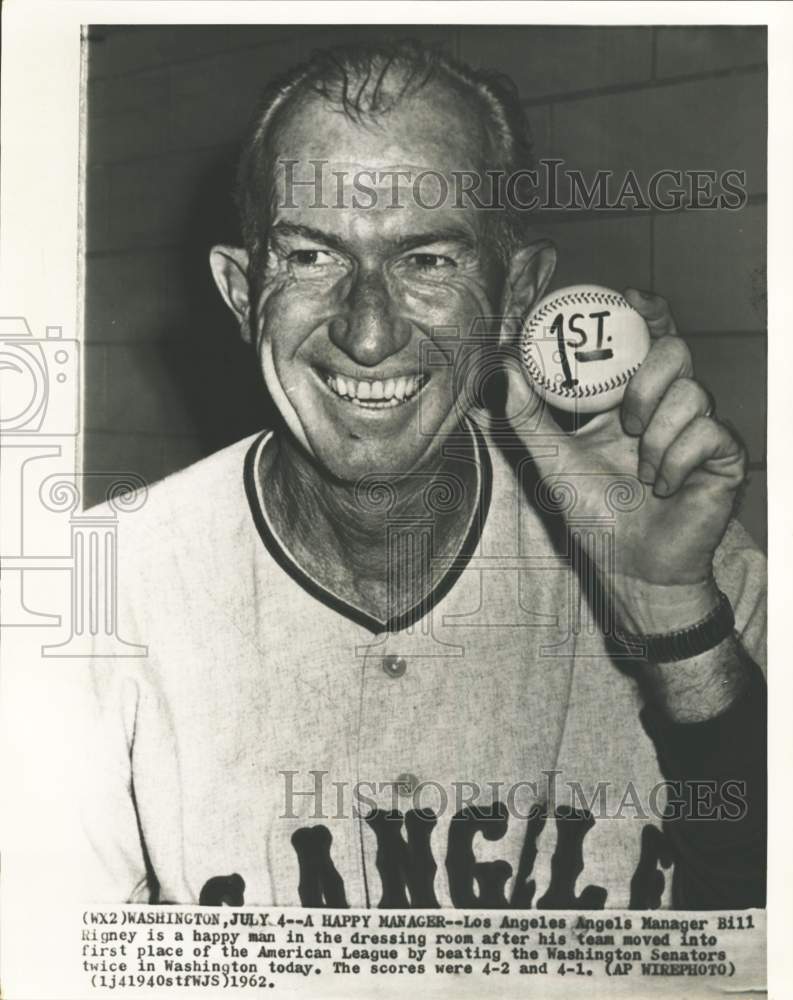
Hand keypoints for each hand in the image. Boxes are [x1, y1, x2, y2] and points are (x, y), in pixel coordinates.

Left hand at [505, 288, 746, 630]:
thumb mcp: (552, 460)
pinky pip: (709, 432)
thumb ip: (527, 416)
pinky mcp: (724, 455)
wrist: (630, 565)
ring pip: (693, 393)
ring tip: (642, 473)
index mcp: (630, 400)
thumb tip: (504, 369)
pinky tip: (666, 488)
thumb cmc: (595, 515)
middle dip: (647, 380)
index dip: (646, 311)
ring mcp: (699, 429)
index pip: (646, 340)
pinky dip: (676, 463)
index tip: (629, 296)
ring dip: (656, 437)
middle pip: (675, 351)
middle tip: (626, 421)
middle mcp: (667, 407)